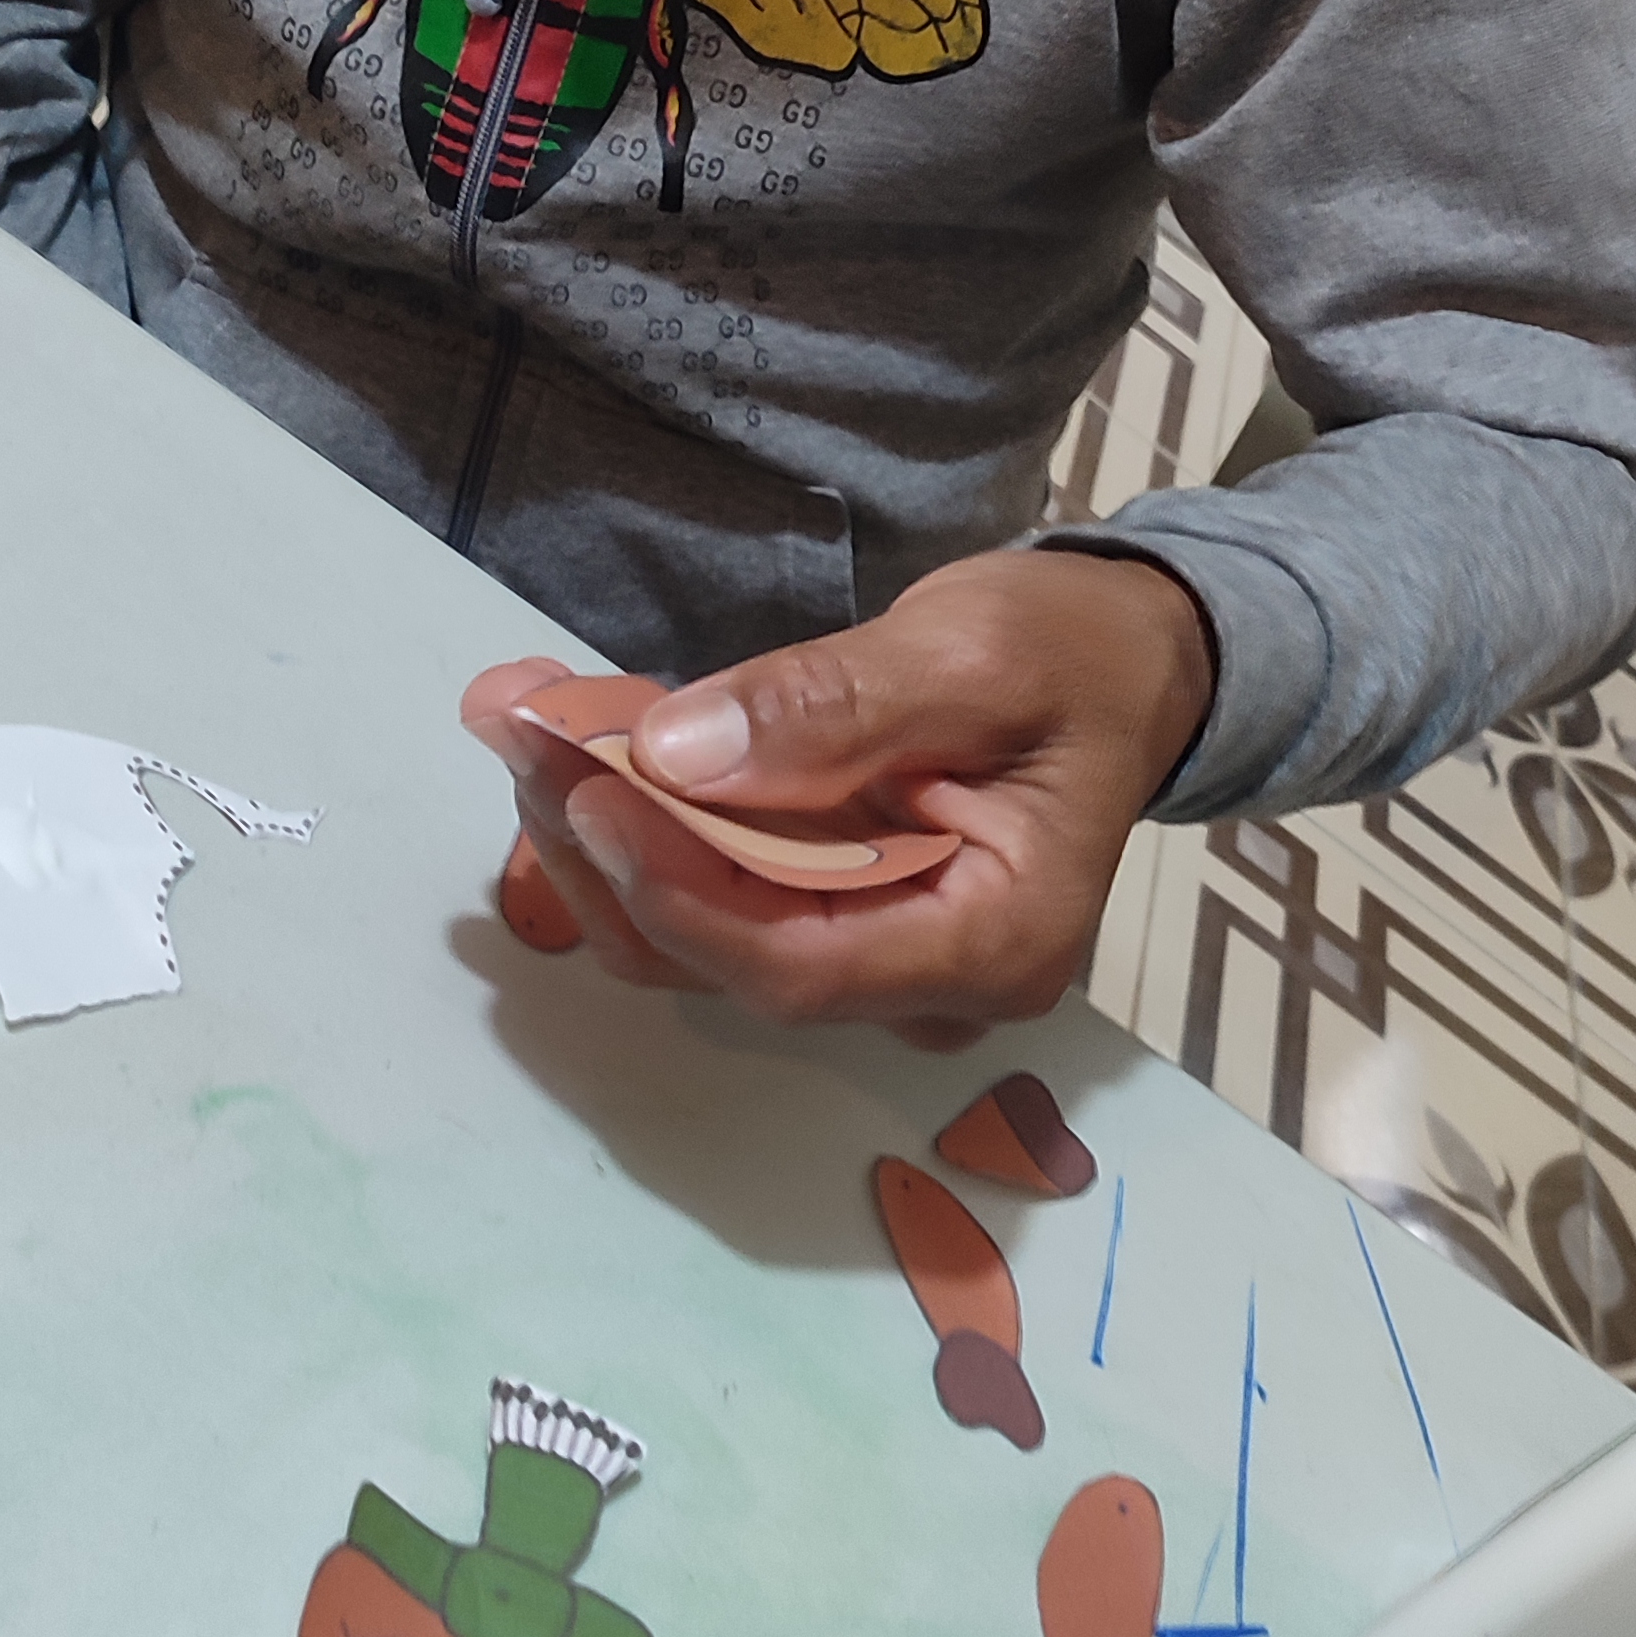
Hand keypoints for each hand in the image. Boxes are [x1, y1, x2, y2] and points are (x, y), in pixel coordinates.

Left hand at [460, 548, 1212, 1048]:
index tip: (590, 795)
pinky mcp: (822, 913)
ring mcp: (865, 958)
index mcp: (989, 946)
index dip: (679, 894)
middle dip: (605, 844)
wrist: (1123, 663)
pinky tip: (571, 738)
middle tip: (512, 719)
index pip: (799, 966)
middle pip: (724, 955)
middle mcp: (918, 984)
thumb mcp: (973, 652)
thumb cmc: (1072, 654)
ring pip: (692, 932)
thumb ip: (837, 707)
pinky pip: (706, 894)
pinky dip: (633, 821)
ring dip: (594, 830)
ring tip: (518, 714)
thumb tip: (679, 753)